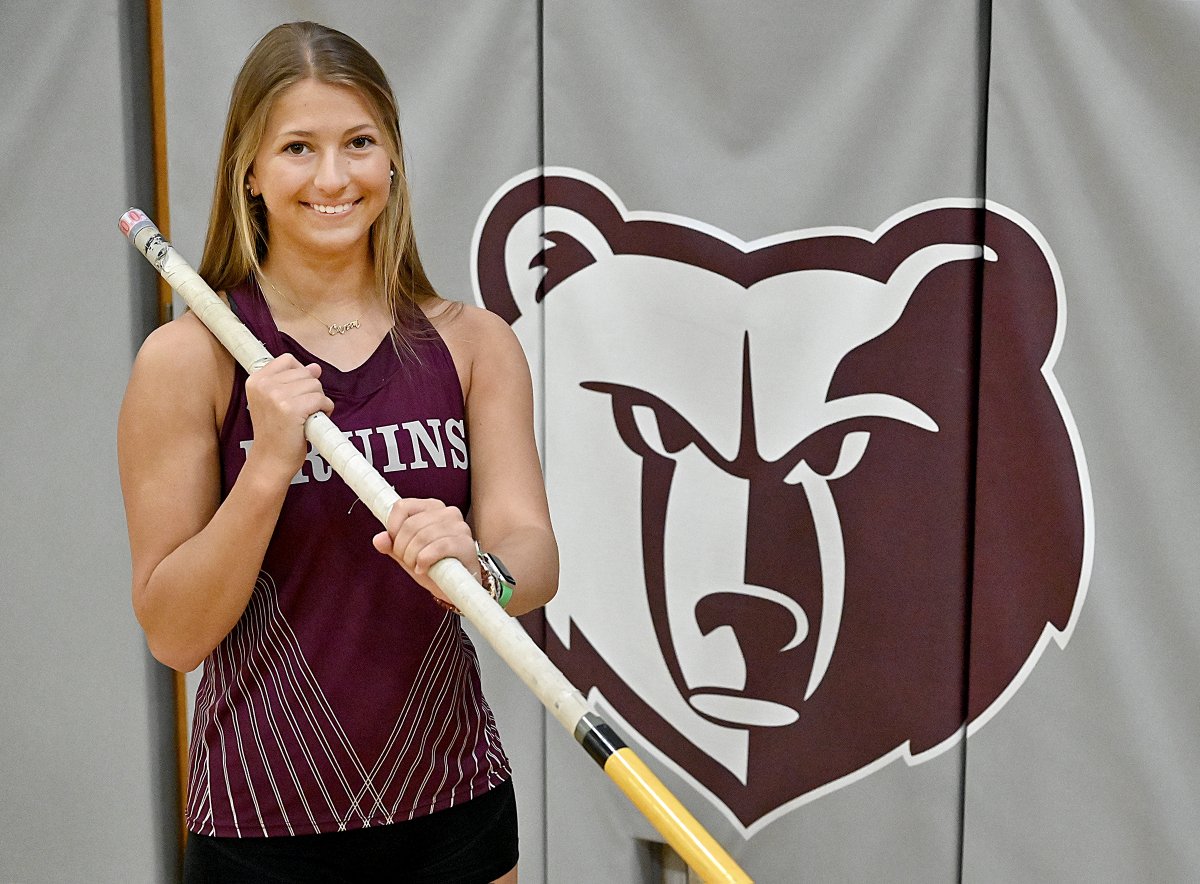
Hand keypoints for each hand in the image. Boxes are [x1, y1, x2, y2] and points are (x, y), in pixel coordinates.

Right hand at [244, 355, 333, 482]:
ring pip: (315, 385)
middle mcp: (263, 385)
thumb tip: (315, 367)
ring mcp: (276, 396)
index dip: (300, 374)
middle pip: (305, 372)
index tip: (297, 393)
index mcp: (255, 380)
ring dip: (319, 400)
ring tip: (308, 416)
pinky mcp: (291, 409)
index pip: (288, 360)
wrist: (271, 460)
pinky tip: (315, 419)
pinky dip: (325, 409)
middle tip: (303, 410)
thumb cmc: (275, 432)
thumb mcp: (276, 402)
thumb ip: (293, 381)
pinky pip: (320, 399)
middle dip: (311, 390)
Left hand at [372, 498, 478, 603]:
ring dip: (413, 557)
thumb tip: (378, 539)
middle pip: (410, 525)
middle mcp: (448, 512)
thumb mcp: (408, 554)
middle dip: (402, 548)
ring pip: (422, 536)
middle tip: (407, 561)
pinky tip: (424, 569)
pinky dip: (425, 560)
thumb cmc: (434, 565)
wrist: (457, 585)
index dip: (392, 527)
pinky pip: (438, 547)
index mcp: (432, 507)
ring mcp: (459, 527)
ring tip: (416, 567)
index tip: (394, 544)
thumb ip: (392, 545)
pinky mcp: (465, 543)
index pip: (402, 506)